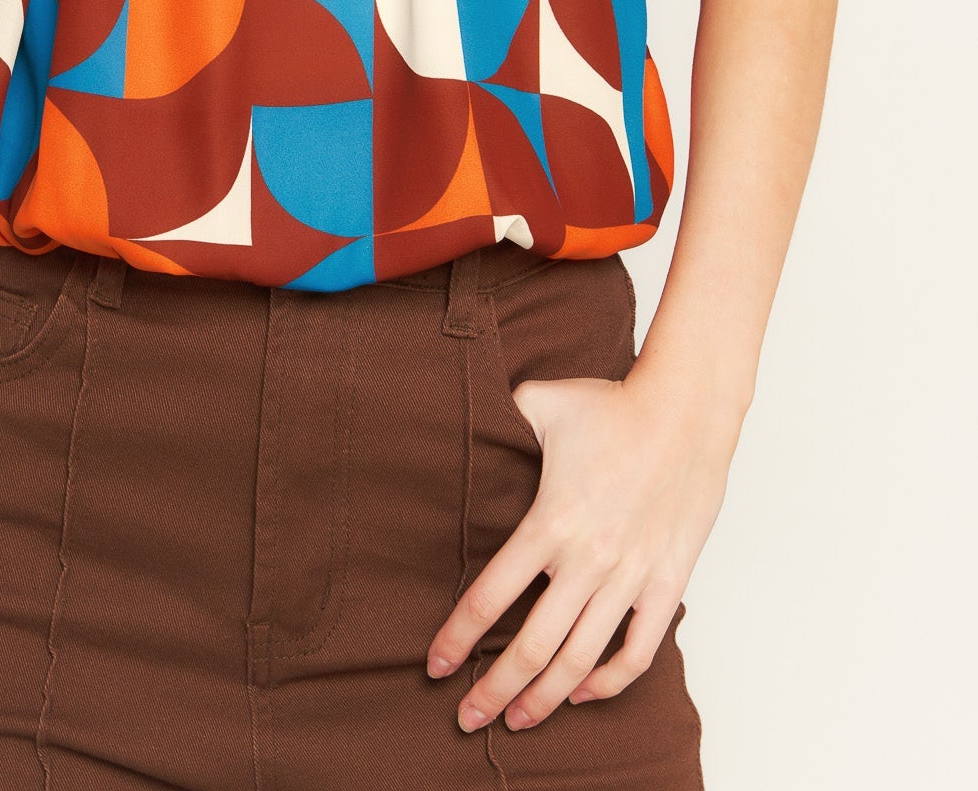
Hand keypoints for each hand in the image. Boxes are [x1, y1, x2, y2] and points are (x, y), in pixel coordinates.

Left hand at [426, 370, 738, 731]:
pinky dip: (609, 682)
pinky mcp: (667, 584)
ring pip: (580, 661)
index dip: (458, 639)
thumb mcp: (540, 402)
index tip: (436, 667)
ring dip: (544, 699)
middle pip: (531, 647)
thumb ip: (498, 418)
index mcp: (550, 523)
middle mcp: (588, 560)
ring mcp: (630, 578)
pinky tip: (582, 693)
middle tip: (467, 720)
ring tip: (516, 721)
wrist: (686, 412)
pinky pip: (637, 652)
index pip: (490, 598)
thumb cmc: (613, 406)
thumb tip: (464, 417)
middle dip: (494, 691)